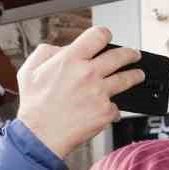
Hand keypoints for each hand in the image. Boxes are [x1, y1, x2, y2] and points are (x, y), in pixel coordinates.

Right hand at [15, 26, 145, 158]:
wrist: (41, 134)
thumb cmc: (34, 105)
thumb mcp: (30, 69)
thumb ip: (47, 52)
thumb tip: (63, 49)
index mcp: (70, 59)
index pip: (97, 36)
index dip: (104, 34)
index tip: (107, 37)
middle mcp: (88, 73)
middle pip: (119, 56)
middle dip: (130, 53)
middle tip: (134, 54)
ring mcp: (99, 92)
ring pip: (127, 79)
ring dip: (136, 75)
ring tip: (139, 75)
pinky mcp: (106, 111)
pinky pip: (117, 106)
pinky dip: (114, 108)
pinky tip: (110, 108)